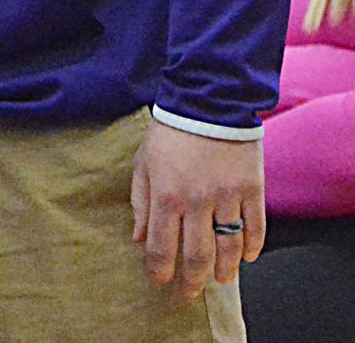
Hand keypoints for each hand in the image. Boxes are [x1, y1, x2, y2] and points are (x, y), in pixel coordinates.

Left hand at [131, 117, 264, 300]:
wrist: (207, 102)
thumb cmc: (170, 132)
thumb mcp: (144, 163)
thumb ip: (140, 202)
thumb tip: (139, 239)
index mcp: (166, 195)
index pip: (162, 248)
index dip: (160, 270)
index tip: (160, 280)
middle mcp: (197, 202)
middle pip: (197, 257)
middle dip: (193, 281)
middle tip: (190, 293)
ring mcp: (227, 198)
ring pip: (229, 249)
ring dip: (224, 271)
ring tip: (220, 279)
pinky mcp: (252, 191)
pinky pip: (255, 229)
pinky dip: (252, 247)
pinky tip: (246, 257)